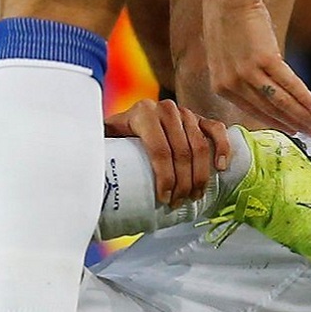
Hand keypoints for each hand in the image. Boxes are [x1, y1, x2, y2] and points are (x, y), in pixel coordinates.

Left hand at [104, 98, 232, 205]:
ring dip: (200, 175)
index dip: (165, 177)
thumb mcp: (105, 142)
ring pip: (199, 145)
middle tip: (178, 203)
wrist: (128, 121)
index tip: (164, 199)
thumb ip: (97, 153)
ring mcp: (185, 112)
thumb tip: (89, 182)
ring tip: (194, 196)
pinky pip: (216, 130)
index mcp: (142, 113)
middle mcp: (165, 109)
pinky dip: (221, 147)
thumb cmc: (117, 138)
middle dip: (183, 182)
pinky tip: (220, 167)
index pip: (159, 150)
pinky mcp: (199, 117)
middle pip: (182, 151)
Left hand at [203, 0, 310, 135]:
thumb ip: (244, 76)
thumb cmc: (228, 20)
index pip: (253, 111)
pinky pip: (288, 84)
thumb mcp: (228, 56)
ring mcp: (247, 72)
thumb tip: (270, 89)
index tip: (291, 130)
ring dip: (302, 115)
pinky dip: (304, 97)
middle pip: (268, 110)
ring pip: (279, 101)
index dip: (276, 122)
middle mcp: (232, 84)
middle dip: (293, 124)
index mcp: (221, 86)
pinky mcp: (264, 59)